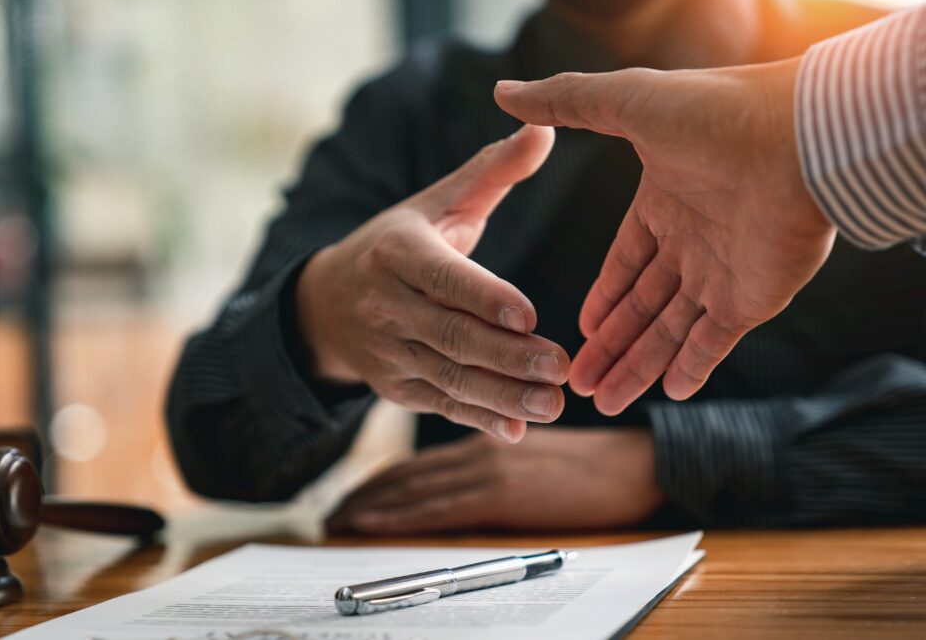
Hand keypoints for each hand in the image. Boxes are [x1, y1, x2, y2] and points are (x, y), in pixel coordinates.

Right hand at [296, 125, 568, 442]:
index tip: (528, 315)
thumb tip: (545, 128)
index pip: (444, 278)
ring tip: (552, 405)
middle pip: (451, 335)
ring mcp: (389, 351)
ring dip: (501, 396)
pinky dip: (478, 420)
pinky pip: (440, 405)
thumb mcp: (436, 203)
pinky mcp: (396, 387)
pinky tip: (517, 430)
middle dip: (507, 356)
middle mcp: (387, 305)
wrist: (328, 302)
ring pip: (449, 377)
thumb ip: (492, 172)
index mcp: (398, 252)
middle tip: (561, 367)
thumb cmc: (398, 244)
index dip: (484, 298)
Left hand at [326, 428, 663, 533]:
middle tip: (331, 514)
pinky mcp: (501, 494)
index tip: (352, 498)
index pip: (420, 464)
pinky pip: (438, 508)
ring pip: (412, 491)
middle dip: (365, 496)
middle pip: (406, 476)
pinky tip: (375, 523)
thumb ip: (499, 464)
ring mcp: (487, 472)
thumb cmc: (595, 466)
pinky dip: (400, 516)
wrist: (634, 463)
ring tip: (339, 522)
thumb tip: (467, 488)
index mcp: (486, 442)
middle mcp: (478, 452)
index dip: (381, 481)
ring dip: (371, 508)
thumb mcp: (537, 457)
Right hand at [495, 59, 835, 414]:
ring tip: (602, 402)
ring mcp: (724, 273)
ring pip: (671, 332)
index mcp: (664, 204)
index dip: (602, 297)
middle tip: (574, 383)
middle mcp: (693, 242)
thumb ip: (566, 102)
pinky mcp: (753, 298)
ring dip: (637, 367)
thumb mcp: (626, 103)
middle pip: (642, 307)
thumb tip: (504, 93)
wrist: (796, 139)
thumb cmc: (714, 114)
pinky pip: (716, 342)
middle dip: (609, 346)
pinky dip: (693, 368)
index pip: (625, 263)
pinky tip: (666, 394)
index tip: (579, 330)